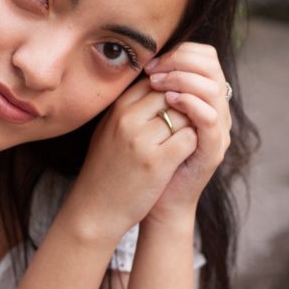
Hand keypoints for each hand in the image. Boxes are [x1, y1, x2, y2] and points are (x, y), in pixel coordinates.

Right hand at [63, 74, 198, 240]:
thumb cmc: (105, 169)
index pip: (155, 80)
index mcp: (117, 108)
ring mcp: (142, 139)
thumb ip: (130, 107)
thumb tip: (157, 84)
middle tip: (184, 123)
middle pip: (172, 93)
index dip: (170, 91)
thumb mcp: (109, 130)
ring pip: (184, 113)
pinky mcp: (158, 161)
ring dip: (190, 124)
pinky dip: (193, 144)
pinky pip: (189, 138)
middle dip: (183, 106)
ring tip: (183, 139)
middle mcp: (128, 118)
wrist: (95, 208)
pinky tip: (184, 154)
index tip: (173, 108)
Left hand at [144, 42, 231, 220]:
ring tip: (158, 83)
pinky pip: (211, 118)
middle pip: (212, 67)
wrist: (155, 201)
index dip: (180, 52)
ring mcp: (218, 131)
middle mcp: (216, 111)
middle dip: (181, 61)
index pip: (205, 57)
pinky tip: (170, 100)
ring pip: (213, 88)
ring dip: (183, 79)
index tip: (151, 62)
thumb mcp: (149, 118)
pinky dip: (191, 103)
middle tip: (154, 71)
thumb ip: (154, 91)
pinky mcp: (214, 150)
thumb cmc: (147, 159)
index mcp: (203, 99)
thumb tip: (143, 60)